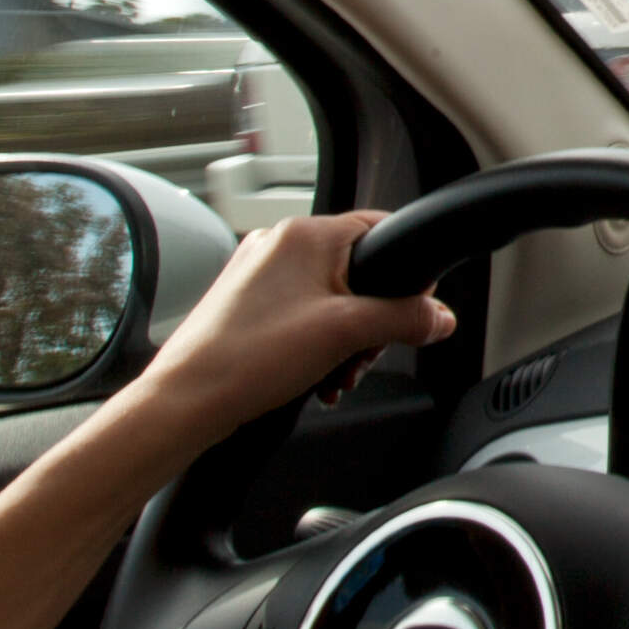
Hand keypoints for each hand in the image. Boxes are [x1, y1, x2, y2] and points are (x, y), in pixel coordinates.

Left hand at [119, 210, 455, 450]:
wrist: (187, 399)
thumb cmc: (248, 358)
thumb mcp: (347, 334)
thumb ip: (404, 319)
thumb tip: (441, 317)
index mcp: (305, 235)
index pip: (382, 229)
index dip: (407, 274)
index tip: (414, 309)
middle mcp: (279, 245)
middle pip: (358, 272)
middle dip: (371, 321)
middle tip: (362, 355)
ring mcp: (259, 274)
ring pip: (330, 298)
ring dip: (344, 340)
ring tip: (333, 373)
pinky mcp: (246, 304)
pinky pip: (301, 315)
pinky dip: (316, 344)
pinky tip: (313, 377)